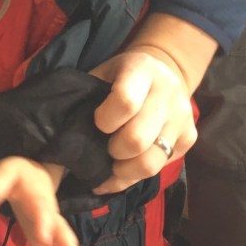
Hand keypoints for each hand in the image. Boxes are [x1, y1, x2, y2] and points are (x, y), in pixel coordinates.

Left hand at [0, 158, 85, 245]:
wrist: (36, 174)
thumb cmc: (20, 173)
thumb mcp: (5, 172)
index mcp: (39, 195)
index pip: (43, 209)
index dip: (44, 223)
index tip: (44, 238)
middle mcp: (49, 214)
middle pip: (60, 230)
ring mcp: (48, 228)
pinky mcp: (42, 239)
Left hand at [89, 14, 216, 194]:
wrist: (163, 70)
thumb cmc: (119, 76)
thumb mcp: (101, 74)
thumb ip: (84, 98)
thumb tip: (56, 138)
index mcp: (142, 68)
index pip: (125, 102)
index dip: (105, 120)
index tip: (97, 123)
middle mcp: (168, 92)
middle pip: (138, 139)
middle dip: (114, 151)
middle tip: (105, 147)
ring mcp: (183, 116)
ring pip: (151, 162)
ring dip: (125, 171)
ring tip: (112, 167)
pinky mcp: (190, 137)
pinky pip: (162, 168)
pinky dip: (136, 177)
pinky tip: (122, 172)